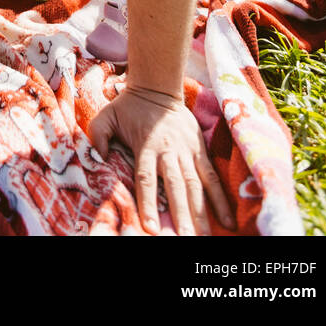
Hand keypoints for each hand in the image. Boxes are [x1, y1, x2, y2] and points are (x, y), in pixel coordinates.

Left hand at [88, 88, 234, 235]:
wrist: (157, 87)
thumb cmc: (129, 106)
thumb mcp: (107, 116)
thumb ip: (99, 136)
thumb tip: (98, 158)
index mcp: (146, 146)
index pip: (146, 179)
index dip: (149, 203)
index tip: (150, 227)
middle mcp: (169, 151)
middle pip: (176, 187)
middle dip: (181, 215)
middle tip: (184, 238)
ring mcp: (187, 151)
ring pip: (196, 185)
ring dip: (202, 212)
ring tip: (206, 236)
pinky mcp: (199, 150)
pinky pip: (211, 177)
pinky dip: (220, 198)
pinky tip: (227, 219)